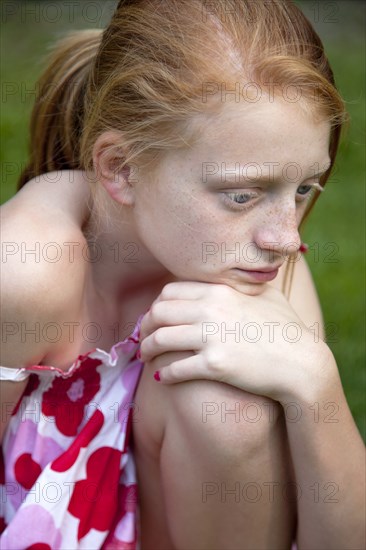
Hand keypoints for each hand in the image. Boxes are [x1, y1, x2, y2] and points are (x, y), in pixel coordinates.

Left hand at [140, 281, 332, 403]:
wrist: (302, 363)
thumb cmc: (287, 329)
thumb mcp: (266, 296)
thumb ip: (242, 285)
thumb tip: (232, 280)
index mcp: (219, 290)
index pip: (171, 291)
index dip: (157, 305)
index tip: (154, 316)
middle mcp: (211, 309)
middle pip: (159, 312)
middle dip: (145, 326)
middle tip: (143, 337)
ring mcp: (211, 337)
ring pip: (161, 339)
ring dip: (147, 349)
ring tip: (145, 356)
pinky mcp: (214, 365)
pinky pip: (175, 368)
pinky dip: (163, 374)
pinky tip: (161, 377)